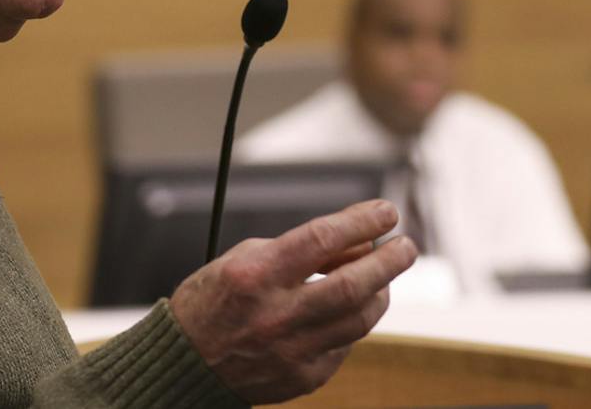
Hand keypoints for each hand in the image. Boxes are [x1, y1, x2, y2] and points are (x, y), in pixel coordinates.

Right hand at [170, 199, 417, 403]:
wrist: (184, 363)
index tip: (386, 211)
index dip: (362, 221)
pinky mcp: (302, 378)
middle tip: (406, 246)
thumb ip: (300, 249)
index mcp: (256, 275)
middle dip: (390, 261)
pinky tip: (349, 310)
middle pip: (354, 285)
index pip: (323, 239)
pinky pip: (344, 345)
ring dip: (380, 292)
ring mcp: (291, 351)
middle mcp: (276, 315)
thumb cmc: (214, 301)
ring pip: (359, 319)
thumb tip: (358, 242)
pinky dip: (352, 323)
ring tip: (384, 275)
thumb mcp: (245, 258)